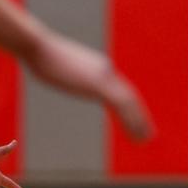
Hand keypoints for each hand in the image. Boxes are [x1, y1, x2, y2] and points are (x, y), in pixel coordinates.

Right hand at [24, 29, 153, 140]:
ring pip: (129, 103)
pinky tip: (137, 135)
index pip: (120, 88)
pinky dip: (132, 122)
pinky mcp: (99, 86)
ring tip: (145, 140)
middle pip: (128, 95)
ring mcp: (104, 78)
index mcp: (98, 67)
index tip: (136, 118)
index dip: (131, 105)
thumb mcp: (58, 66)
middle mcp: (106, 71)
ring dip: (139, 123)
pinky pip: (122, 106)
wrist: (39, 47)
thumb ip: (66, 73)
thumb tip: (58, 74)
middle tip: (148, 133)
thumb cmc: (41, 55)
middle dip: (139, 115)